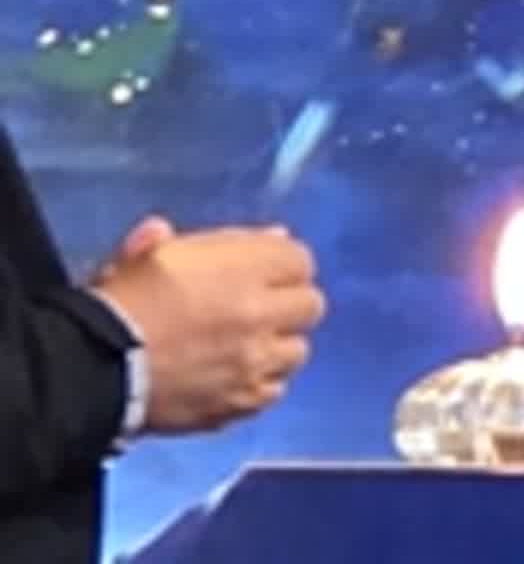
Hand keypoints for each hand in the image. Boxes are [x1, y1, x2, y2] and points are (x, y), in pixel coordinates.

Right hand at [92, 224, 323, 434]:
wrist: (94, 370)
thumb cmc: (125, 301)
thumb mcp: (160, 252)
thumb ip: (217, 242)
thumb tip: (271, 236)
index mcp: (247, 270)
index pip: (302, 260)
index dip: (285, 266)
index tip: (268, 273)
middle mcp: (262, 315)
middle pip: (311, 305)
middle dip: (290, 304)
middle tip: (264, 310)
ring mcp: (254, 363)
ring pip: (298, 352)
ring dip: (279, 347)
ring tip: (252, 347)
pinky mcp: (238, 404)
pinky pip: (272, 392)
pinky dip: (261, 385)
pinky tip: (239, 379)